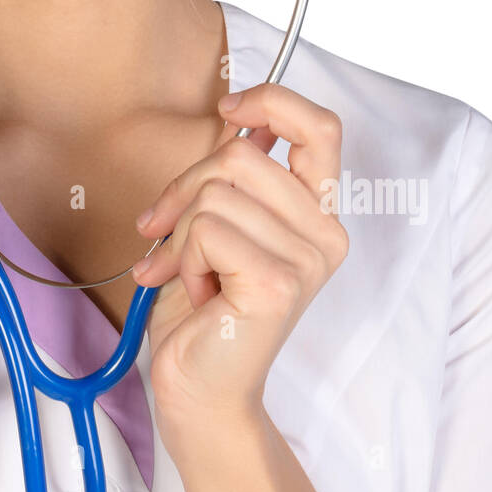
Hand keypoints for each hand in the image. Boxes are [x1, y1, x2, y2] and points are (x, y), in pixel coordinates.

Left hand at [129, 83, 348, 437]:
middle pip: (240, 155)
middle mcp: (325, 234)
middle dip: (185, 188)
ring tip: (190, 274)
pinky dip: (183, 258)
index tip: (228, 109)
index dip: (272, 100)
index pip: (321, 127)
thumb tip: (233, 115)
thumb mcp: (220, 224)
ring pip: (214, 193)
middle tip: (166, 233)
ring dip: (180, 233)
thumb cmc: (204, 310)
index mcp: (318, 214)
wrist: (199, 391)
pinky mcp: (277, 283)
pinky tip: (198, 293)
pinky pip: (207, 229)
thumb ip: (234, 176)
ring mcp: (306, 260)